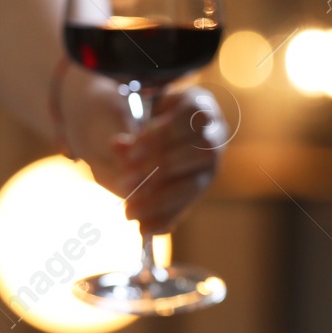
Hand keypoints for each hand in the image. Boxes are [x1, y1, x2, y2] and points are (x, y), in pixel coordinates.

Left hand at [64, 78, 226, 233]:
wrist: (125, 129)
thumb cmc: (128, 112)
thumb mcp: (121, 111)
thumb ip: (121, 126)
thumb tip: (120, 146)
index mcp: (198, 104)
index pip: (193, 115)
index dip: (165, 134)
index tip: (131, 150)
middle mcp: (212, 134)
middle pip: (200, 151)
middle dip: (162, 168)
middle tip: (127, 180)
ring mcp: (207, 166)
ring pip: (195, 185)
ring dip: (160, 199)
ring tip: (130, 210)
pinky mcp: (194, 192)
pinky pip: (185, 208)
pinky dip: (164, 220)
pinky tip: (143, 228)